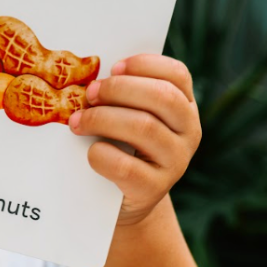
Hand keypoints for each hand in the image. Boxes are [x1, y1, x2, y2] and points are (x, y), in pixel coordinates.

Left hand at [68, 54, 200, 225]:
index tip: (113, 67)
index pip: (177, 74)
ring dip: (103, 118)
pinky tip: (91, 152)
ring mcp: (176, 162)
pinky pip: (126, 166)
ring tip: (78, 122)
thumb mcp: (129, 119)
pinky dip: (102, 154)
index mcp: (185, 107)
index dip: (145, 65)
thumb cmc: (121, 148)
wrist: (124, 201)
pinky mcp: (154, 189)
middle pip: (161, 97)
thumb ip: (122, 98)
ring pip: (144, 127)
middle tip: (89, 93)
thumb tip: (91, 78)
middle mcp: (189, 133)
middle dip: (119, 89)